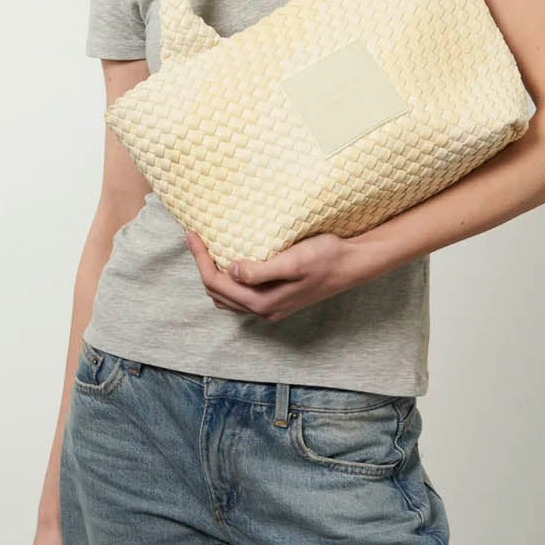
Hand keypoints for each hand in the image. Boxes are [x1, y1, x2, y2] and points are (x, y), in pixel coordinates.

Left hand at [183, 228, 368, 322]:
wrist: (352, 264)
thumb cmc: (326, 257)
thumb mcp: (293, 261)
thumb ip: (261, 270)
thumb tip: (231, 270)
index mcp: (262, 301)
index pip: (217, 282)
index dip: (200, 258)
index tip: (192, 234)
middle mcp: (263, 310)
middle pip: (217, 292)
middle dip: (202, 266)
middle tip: (195, 238)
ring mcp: (270, 308)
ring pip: (227, 298)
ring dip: (213, 276)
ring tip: (207, 250)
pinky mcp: (277, 301)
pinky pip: (241, 296)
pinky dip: (228, 282)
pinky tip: (232, 263)